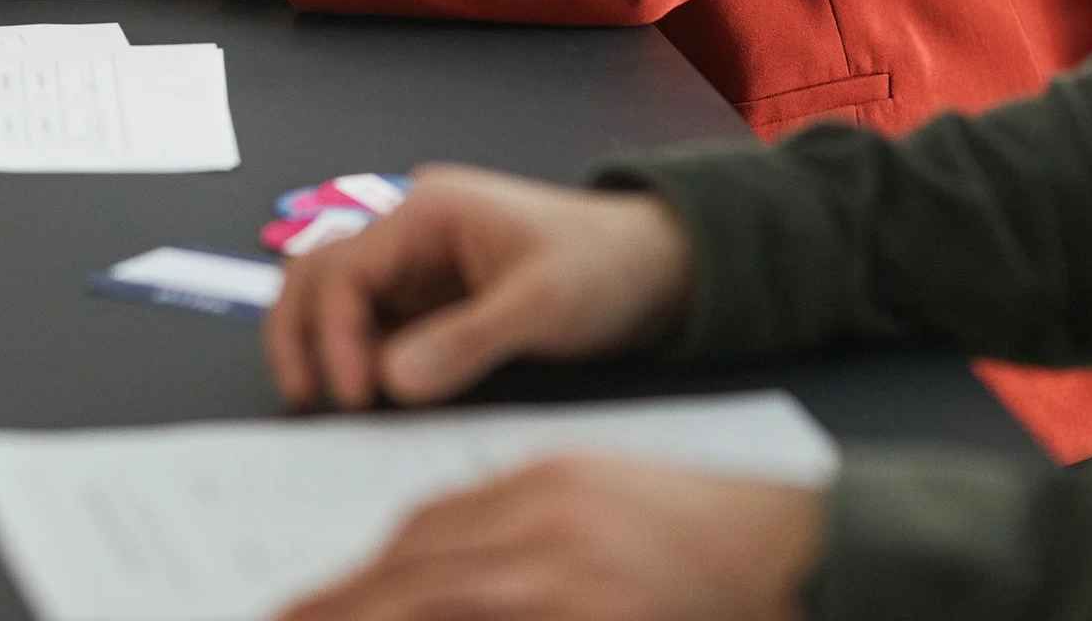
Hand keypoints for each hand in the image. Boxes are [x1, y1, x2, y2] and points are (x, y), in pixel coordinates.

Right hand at [265, 165, 694, 409]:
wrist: (655, 268)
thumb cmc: (604, 267)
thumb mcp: (543, 304)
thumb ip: (466, 340)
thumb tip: (388, 380)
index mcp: (426, 212)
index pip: (345, 268)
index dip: (336, 333)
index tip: (356, 396)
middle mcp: (409, 234)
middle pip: (317, 271)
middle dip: (300, 331)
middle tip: (306, 397)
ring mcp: (415, 268)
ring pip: (332, 297)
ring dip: (316, 342)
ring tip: (319, 399)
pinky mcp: (428, 303)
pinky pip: (370, 326)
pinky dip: (351, 356)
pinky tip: (361, 396)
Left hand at [274, 454, 824, 620]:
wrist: (801, 548)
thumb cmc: (707, 531)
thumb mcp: (605, 500)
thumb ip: (528, 524)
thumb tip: (449, 570)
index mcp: (545, 484)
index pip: (428, 528)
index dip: (368, 571)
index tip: (322, 597)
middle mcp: (547, 523)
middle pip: (421, 564)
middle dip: (351, 601)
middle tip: (290, 620)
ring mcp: (571, 576)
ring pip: (444, 595)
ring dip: (379, 615)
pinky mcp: (598, 610)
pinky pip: (497, 619)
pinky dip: (445, 617)